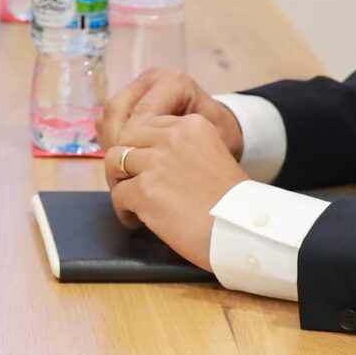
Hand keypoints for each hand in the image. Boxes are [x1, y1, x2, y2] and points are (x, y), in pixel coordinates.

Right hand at [103, 68, 244, 160]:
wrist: (222, 130)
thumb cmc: (220, 138)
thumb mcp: (211, 142)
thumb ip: (181, 146)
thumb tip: (144, 157)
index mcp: (174, 83)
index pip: (140, 113)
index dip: (133, 144)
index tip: (136, 173)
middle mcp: (153, 79)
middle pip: (117, 109)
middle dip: (115, 142)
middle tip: (121, 173)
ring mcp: (139, 87)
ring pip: (109, 114)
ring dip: (110, 142)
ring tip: (120, 170)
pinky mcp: (130, 98)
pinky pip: (110, 119)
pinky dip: (110, 140)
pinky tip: (122, 161)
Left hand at [104, 113, 248, 270]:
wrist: (240, 230)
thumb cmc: (231, 203)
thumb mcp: (213, 157)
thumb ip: (184, 150)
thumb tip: (150, 158)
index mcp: (192, 125)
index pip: (149, 125)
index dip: (142, 147)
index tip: (147, 166)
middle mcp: (172, 137)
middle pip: (126, 139)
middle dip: (124, 161)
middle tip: (131, 183)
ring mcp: (155, 163)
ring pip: (114, 162)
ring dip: (120, 183)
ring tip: (131, 201)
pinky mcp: (144, 190)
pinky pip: (117, 194)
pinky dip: (123, 210)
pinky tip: (136, 220)